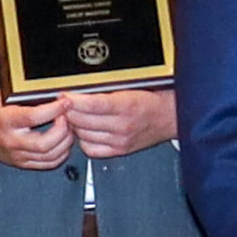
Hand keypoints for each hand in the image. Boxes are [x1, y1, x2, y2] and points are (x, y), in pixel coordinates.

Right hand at [0, 93, 74, 170]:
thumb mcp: (4, 97)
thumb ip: (28, 96)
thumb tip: (53, 93)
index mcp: (5, 120)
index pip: (33, 117)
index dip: (54, 110)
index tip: (65, 102)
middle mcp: (11, 140)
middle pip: (45, 143)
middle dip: (64, 130)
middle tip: (68, 117)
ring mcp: (16, 154)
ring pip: (50, 156)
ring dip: (66, 142)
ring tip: (68, 128)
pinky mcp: (21, 163)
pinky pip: (48, 163)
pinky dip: (61, 154)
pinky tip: (63, 142)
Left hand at [54, 86, 177, 159]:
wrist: (173, 116)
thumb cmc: (154, 99)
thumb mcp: (132, 86)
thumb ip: (106, 88)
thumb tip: (81, 89)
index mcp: (127, 105)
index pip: (91, 105)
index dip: (72, 100)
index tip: (63, 95)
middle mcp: (123, 125)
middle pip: (81, 120)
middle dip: (69, 111)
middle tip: (67, 104)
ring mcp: (120, 140)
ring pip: (82, 134)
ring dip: (75, 125)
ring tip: (77, 116)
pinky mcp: (119, 150)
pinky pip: (90, 149)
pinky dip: (83, 140)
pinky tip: (86, 131)